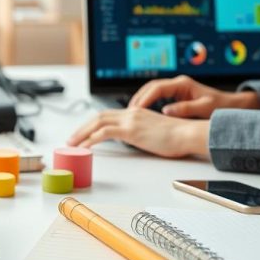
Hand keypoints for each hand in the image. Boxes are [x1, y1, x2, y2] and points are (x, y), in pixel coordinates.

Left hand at [66, 108, 210, 158]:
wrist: (187, 133)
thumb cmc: (177, 136)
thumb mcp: (155, 131)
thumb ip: (143, 132)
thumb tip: (137, 139)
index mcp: (136, 112)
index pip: (108, 114)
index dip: (93, 123)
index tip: (84, 133)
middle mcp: (131, 113)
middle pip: (99, 116)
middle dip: (82, 127)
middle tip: (72, 139)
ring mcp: (130, 120)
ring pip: (98, 123)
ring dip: (82, 133)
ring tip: (72, 144)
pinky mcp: (131, 130)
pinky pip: (105, 133)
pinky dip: (91, 139)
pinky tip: (85, 146)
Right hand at [129, 75, 259, 117]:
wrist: (231, 105)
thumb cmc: (220, 106)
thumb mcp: (204, 108)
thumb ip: (185, 109)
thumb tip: (165, 112)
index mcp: (183, 84)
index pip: (157, 87)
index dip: (145, 98)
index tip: (136, 109)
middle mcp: (178, 83)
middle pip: (151, 86)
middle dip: (139, 97)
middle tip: (129, 111)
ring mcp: (177, 88)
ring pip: (152, 90)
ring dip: (142, 99)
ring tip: (132, 112)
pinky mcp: (177, 94)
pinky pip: (157, 96)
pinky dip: (148, 102)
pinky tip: (143, 113)